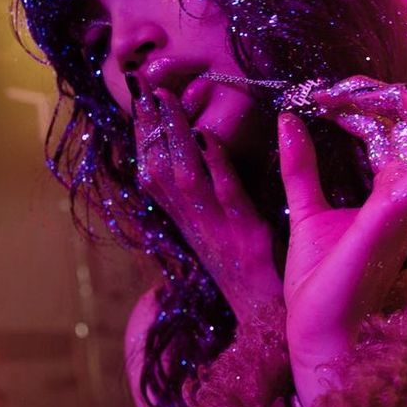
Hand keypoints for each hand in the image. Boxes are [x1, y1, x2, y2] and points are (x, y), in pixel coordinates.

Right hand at [130, 75, 281, 317]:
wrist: (268, 317)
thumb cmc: (250, 271)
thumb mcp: (222, 231)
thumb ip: (210, 197)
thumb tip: (203, 155)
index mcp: (188, 222)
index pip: (154, 174)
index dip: (143, 139)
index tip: (139, 103)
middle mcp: (195, 223)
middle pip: (160, 170)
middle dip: (151, 129)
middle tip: (146, 90)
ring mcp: (218, 228)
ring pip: (184, 177)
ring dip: (175, 138)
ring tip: (168, 102)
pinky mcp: (246, 233)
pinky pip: (225, 195)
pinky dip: (215, 165)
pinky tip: (209, 137)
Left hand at [278, 76, 406, 406]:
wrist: (317, 331)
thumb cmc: (318, 284)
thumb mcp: (305, 211)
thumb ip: (302, 168)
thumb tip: (288, 121)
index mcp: (391, 198)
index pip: (392, 135)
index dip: (363, 106)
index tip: (321, 96)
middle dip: (382, 95)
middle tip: (337, 86)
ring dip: (403, 102)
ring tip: (358, 87)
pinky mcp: (400, 214)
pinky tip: (389, 101)